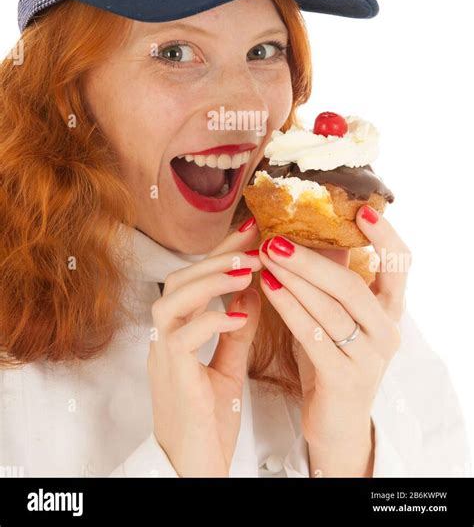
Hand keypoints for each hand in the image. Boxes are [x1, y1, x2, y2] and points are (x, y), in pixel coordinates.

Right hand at [148, 219, 261, 476]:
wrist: (194, 471)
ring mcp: (162, 357)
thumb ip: (236, 331)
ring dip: (210, 280)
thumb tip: (253, 291)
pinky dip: (212, 320)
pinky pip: (183, 338)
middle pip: (177, 280)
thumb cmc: (208, 423)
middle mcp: (164, 340)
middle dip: (215, 257)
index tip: (250, 231)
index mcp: (177, 334)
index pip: (194, 280)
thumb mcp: (227, 368)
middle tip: (252, 242)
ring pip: (172, 300)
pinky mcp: (172, 378)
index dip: (220, 253)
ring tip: (248, 269)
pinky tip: (241, 316)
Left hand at [257, 205, 410, 476]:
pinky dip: (288, 307)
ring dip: (294, 279)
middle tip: (276, 239)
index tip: (363, 211)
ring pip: (330, 309)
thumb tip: (315, 228)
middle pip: (353, 286)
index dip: (386, 237)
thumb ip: (335, 277)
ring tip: (264, 256)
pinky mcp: (345, 378)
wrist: (336, 423)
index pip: (401, 266)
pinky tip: (267, 286)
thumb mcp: (339, 315)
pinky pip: (313, 334)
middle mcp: (387, 331)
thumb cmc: (333, 358)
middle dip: (312, 259)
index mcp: (390, 310)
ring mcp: (369, 357)